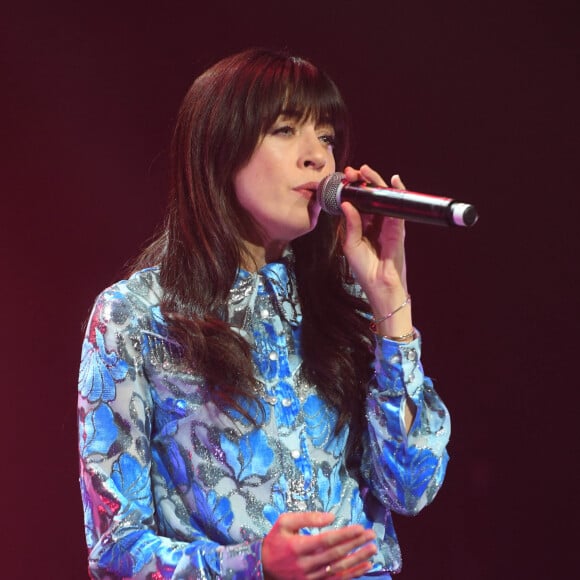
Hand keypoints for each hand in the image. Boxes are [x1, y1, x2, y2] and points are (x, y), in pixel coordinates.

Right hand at [262, 512, 376, 578]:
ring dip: (358, 559)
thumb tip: (331, 517)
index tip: (360, 527)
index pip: (327, 540)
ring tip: (373, 549)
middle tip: (371, 535)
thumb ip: (307, 518)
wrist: (263, 567)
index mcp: (298, 547)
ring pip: (338, 569)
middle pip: (336, 554)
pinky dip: (352, 574)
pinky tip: (364, 566)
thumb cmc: (276, 540)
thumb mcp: (285, 522)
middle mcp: (306, 564)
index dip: (345, 534)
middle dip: (355, 544)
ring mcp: (310, 578)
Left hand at [340, 165, 411, 332]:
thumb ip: (350, 224)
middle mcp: (375, 223)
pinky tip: (394, 182)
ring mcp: (387, 225)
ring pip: (384, 199)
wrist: (380, 286)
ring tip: (367, 171)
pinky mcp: (398, 229)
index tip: (344, 178)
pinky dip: (397, 194)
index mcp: (361, 226)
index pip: (357, 202)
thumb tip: (347, 203)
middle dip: (363, 182)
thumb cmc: (364, 270)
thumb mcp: (350, 245)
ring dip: (377, 183)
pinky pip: (399, 208)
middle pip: (371, 197)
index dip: (352, 190)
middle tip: (354, 170)